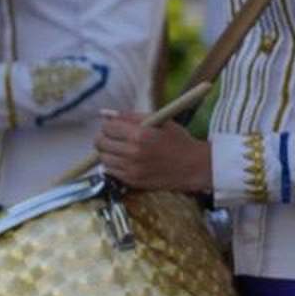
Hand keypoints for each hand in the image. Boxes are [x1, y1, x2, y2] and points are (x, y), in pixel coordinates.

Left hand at [93, 110, 211, 191]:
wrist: (193, 167)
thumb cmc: (178, 140)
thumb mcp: (159, 121)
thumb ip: (130, 116)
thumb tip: (105, 114)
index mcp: (140, 134)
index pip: (107, 127)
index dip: (109, 125)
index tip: (114, 126)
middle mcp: (133, 152)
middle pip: (100, 143)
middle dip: (104, 137)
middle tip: (114, 137)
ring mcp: (131, 169)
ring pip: (103, 158)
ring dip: (108, 152)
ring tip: (121, 149)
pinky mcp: (132, 181)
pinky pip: (110, 171)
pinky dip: (114, 165)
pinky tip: (126, 160)